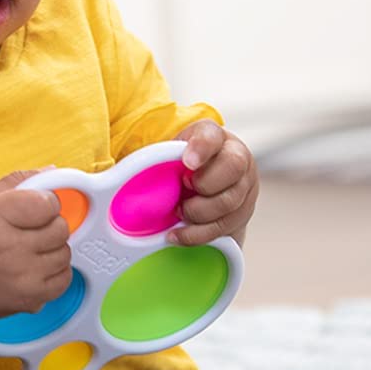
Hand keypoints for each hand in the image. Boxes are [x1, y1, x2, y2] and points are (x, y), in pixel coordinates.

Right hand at [0, 170, 71, 330]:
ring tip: (28, 248)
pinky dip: (54, 271)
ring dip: (52, 248)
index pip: (46, 202)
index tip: (35, 204)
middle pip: (60, 227)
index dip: (45, 200)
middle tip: (29, 227)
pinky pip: (64, 279)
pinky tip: (34, 266)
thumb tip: (53, 172)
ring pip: (64, 252)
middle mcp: (7, 249)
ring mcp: (20, 278)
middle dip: (50, 223)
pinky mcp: (28, 300)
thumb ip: (17, 183)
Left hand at [170, 120, 257, 246]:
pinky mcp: (243, 212)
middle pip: (233, 167)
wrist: (202, 180)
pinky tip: (178, 234)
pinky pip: (225, 227)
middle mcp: (237, 156)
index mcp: (214, 136)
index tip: (187, 162)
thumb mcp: (170, 152)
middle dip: (205, 184)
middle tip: (184, 188)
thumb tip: (125, 172)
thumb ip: (159, 157)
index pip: (212, 134)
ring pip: (230, 201)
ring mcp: (245, 185)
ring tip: (179, 212)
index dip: (201, 148)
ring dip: (198, 212)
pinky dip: (198, 234)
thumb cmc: (181, 165)